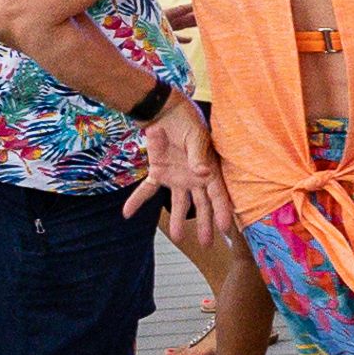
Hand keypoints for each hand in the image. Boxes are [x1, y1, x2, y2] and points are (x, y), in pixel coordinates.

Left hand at [131, 100, 234, 244]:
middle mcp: (194, 177)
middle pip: (202, 204)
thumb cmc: (187, 121)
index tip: (226, 228)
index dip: (223, 211)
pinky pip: (146, 190)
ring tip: (179, 238)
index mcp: (209, 169)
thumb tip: (203, 173)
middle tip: (208, 243)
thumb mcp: (196, 136)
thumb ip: (198, 155)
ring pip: (179, 203)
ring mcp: (176, 177)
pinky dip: (136, 201)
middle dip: (205, 224)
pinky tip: (127, 213)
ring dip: (177, 220)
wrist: (164, 111)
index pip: (218, 194)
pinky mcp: (158, 172)